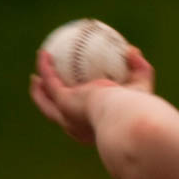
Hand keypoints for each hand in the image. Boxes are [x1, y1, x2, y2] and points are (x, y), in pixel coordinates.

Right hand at [29, 46, 154, 143]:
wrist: (127, 117)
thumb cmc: (139, 107)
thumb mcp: (142, 85)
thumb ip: (139, 68)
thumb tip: (133, 50)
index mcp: (96, 128)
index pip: (86, 119)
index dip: (80, 110)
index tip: (79, 96)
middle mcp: (78, 127)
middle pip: (59, 116)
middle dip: (52, 106)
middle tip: (48, 91)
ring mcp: (68, 116)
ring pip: (47, 104)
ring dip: (39, 91)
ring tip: (36, 76)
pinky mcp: (63, 102)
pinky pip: (50, 81)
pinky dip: (45, 67)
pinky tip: (44, 53)